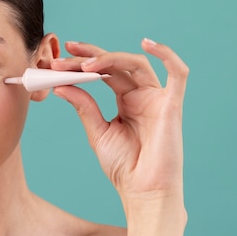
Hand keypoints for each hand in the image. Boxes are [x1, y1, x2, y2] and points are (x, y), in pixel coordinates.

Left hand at [51, 39, 188, 206]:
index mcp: (126, 102)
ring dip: (110, 59)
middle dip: (90, 56)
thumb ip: (84, 106)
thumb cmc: (124, 166)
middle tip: (65, 52)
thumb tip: (61, 85)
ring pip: (136, 65)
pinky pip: (178, 73)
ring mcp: (158, 99)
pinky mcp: (172, 105)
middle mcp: (142, 96)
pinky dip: (167, 55)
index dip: (83, 62)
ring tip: (84, 64)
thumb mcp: (98, 132)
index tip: (58, 59)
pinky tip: (147, 44)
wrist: (142, 192)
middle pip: (116, 65)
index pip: (104, 73)